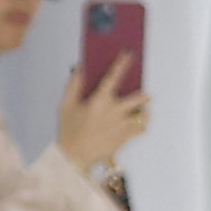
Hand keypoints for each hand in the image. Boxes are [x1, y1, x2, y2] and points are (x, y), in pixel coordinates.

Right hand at [54, 59, 150, 174]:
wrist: (74, 157)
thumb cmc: (69, 130)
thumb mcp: (66, 106)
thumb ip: (73, 85)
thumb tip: (79, 67)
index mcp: (99, 101)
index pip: (113, 77)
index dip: (121, 63)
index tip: (129, 54)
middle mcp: (114, 112)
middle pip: (140, 98)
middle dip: (144, 96)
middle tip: (145, 95)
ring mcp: (122, 126)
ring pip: (144, 115)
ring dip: (144, 112)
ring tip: (140, 112)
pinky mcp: (126, 138)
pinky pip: (142, 129)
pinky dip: (142, 126)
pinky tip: (136, 124)